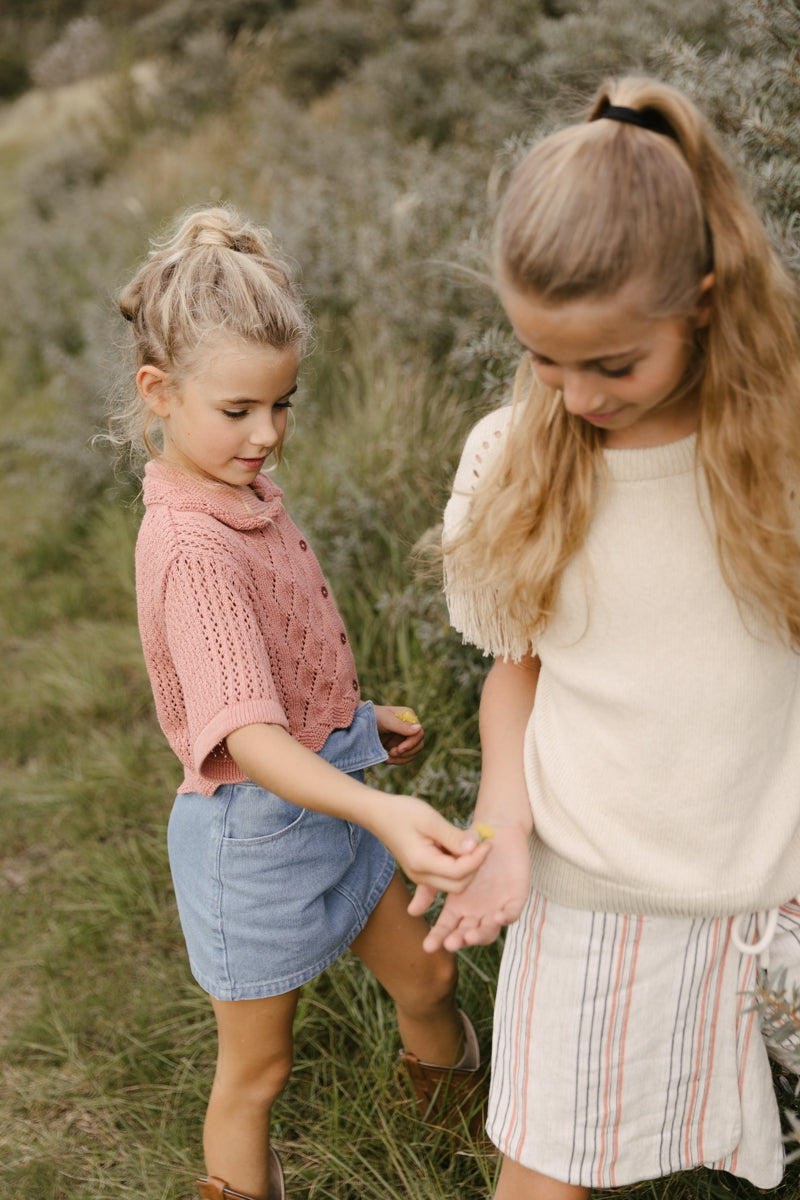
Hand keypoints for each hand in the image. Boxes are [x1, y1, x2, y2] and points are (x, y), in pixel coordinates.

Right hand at [367, 792, 491, 892]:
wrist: (378, 814)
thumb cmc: (402, 812)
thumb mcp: (430, 819)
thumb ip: (452, 836)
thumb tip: (474, 847)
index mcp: (422, 863)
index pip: (459, 872)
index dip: (477, 859)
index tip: (488, 842)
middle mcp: (420, 876)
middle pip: (459, 885)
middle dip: (475, 867)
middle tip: (482, 845)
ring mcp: (420, 877)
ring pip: (454, 884)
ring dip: (467, 867)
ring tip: (472, 844)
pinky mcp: (422, 872)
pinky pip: (446, 877)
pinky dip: (458, 866)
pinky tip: (460, 848)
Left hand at [373, 704, 423, 763]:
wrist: (357, 723)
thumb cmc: (371, 716)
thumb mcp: (385, 720)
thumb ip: (401, 725)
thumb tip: (419, 728)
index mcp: (409, 716)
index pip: (419, 733)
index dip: (411, 744)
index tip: (399, 749)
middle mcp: (409, 727)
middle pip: (418, 745)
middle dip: (407, 752)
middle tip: (392, 753)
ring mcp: (404, 737)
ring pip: (413, 753)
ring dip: (402, 759)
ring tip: (389, 758)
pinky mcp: (398, 746)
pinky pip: (404, 757)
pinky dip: (397, 761)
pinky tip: (386, 759)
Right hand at [407, 821, 530, 951]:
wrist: (494, 828)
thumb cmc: (465, 846)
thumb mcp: (443, 864)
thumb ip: (429, 888)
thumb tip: (412, 913)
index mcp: (458, 906)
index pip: (447, 929)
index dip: (438, 938)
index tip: (427, 946)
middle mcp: (477, 911)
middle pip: (468, 934)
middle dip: (459, 940)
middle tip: (451, 943)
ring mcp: (497, 906)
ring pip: (490, 930)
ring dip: (481, 934)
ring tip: (470, 934)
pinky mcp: (516, 896)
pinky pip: (512, 912)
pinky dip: (506, 916)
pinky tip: (497, 916)